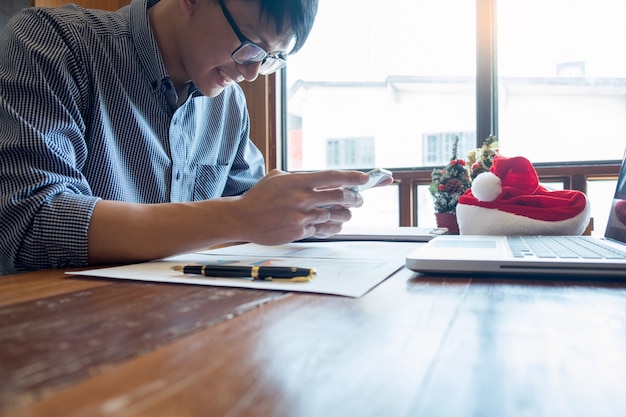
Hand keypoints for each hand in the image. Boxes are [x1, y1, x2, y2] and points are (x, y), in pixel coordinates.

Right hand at [230, 169, 368, 243]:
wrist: (243, 218)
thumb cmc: (260, 197)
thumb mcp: (278, 178)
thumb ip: (300, 178)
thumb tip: (323, 180)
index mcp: (298, 182)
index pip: (332, 177)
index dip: (352, 177)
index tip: (365, 178)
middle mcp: (302, 198)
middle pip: (340, 197)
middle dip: (355, 199)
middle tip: (359, 199)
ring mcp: (301, 217)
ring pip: (335, 216)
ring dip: (345, 214)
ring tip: (347, 213)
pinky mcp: (299, 232)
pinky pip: (323, 230)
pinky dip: (332, 227)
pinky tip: (335, 225)